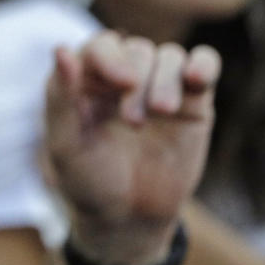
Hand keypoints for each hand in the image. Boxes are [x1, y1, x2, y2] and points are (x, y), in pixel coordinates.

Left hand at [45, 31, 219, 264]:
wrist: (127, 217)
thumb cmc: (88, 179)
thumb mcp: (65, 143)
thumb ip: (60, 97)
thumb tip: (60, 49)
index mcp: (85, 79)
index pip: (100, 47)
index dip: (111, 58)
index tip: (123, 82)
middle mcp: (121, 76)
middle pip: (136, 50)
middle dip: (138, 80)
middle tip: (134, 122)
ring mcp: (157, 86)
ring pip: (168, 55)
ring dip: (166, 79)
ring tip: (163, 112)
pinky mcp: (192, 102)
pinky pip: (203, 65)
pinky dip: (204, 64)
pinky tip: (198, 79)